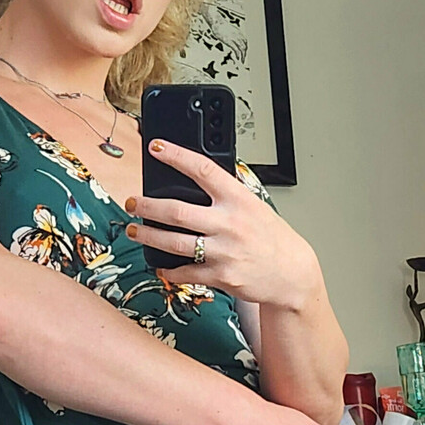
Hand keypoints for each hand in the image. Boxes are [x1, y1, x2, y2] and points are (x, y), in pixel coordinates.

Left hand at [124, 141, 319, 311]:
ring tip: (135, 230)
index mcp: (238, 199)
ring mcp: (224, 251)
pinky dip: (169, 270)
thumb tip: (193, 183)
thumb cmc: (272, 238)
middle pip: (177, 210)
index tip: (156, 147)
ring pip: (174, 242)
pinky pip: (186, 272)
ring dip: (148, 235)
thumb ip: (226, 196)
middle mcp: (230, 223)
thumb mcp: (253, 206)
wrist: (292, 274)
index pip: (202, 170)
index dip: (176, 156)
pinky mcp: (222, 276)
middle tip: (132, 202)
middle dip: (147, 205)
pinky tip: (160, 265)